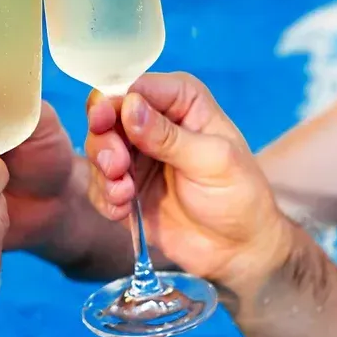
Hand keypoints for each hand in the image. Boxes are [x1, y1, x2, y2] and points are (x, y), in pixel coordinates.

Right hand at [85, 72, 291, 286]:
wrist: (237, 249)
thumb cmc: (239, 196)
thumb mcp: (211, 161)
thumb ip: (168, 136)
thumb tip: (129, 106)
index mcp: (180, 101)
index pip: (135, 87)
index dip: (113, 102)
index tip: (104, 122)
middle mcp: (153, 121)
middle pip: (106, 114)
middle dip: (104, 141)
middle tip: (116, 167)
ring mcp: (136, 155)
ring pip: (97, 149)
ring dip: (104, 173)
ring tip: (124, 194)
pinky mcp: (125, 186)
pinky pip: (98, 185)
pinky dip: (105, 197)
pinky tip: (123, 211)